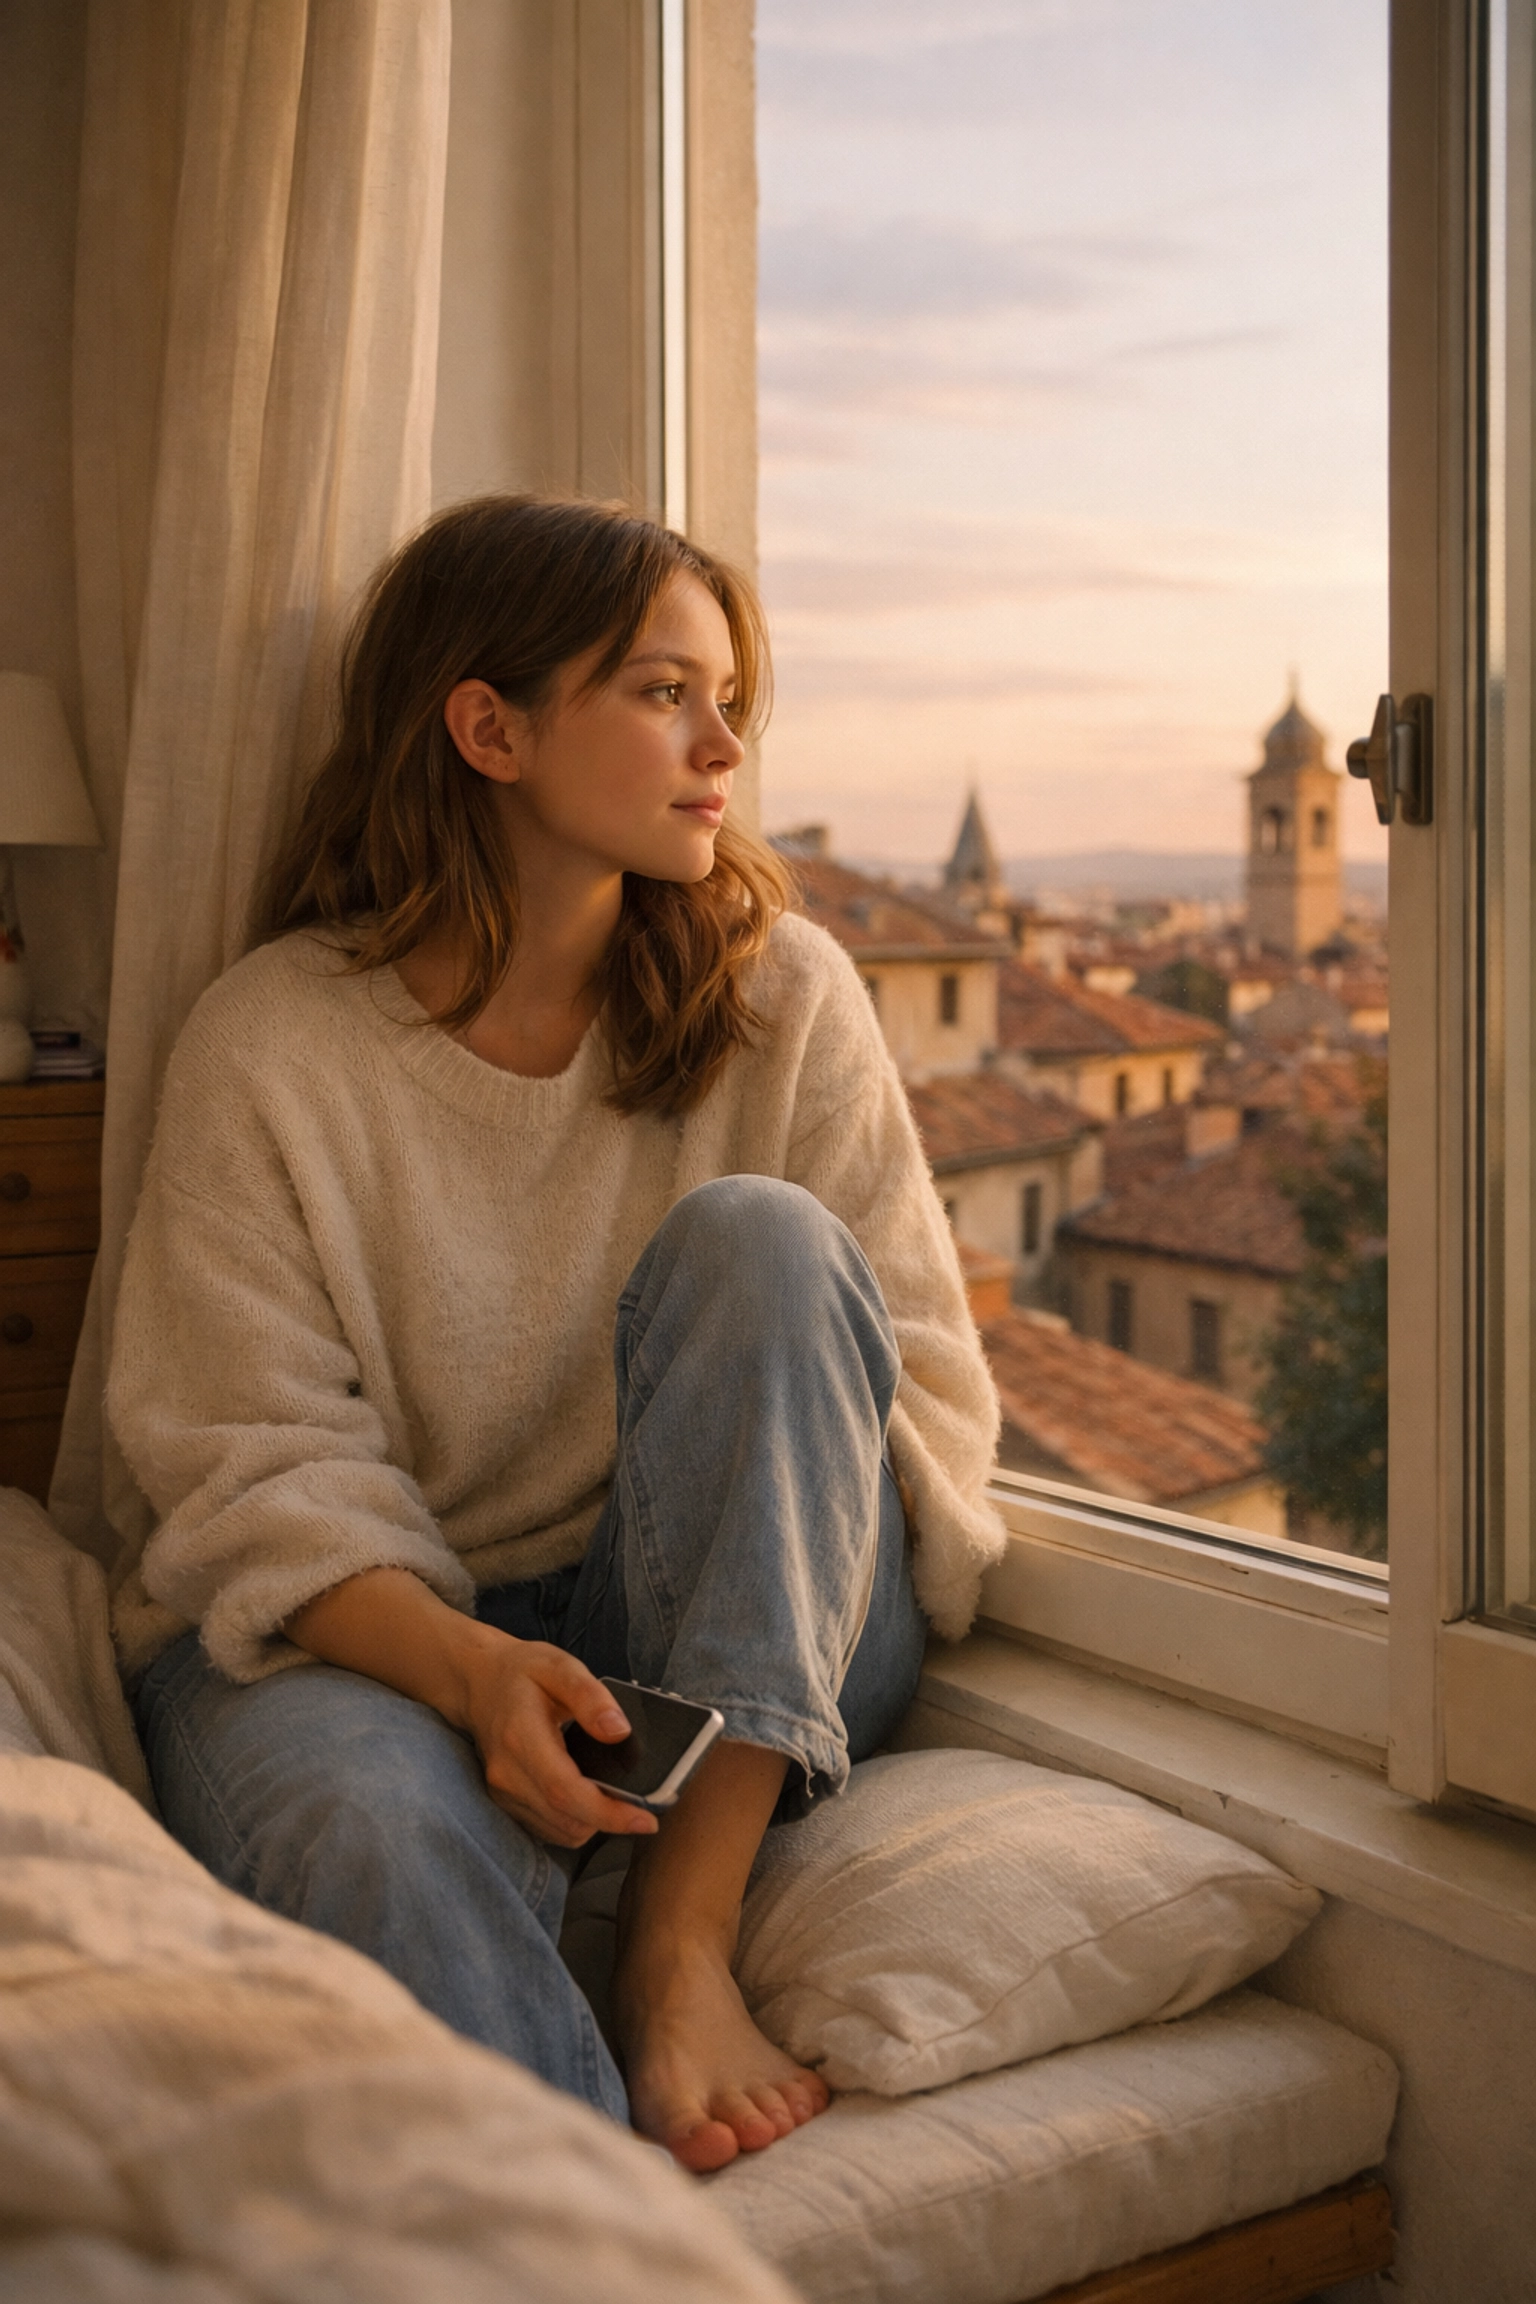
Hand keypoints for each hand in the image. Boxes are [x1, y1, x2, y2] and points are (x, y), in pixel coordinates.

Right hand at [455, 1631, 658, 1847]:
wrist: (479, 1682)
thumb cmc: (522, 1672)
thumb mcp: (559, 1666)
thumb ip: (591, 1697)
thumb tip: (620, 1732)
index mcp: (521, 1738)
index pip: (565, 1791)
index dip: (608, 1813)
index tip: (647, 1819)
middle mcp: (508, 1774)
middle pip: (566, 1819)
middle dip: (611, 1820)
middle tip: (646, 1805)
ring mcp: (503, 1792)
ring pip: (560, 1830)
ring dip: (595, 1823)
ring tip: (620, 1799)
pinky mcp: (506, 1802)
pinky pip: (549, 1828)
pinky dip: (576, 1821)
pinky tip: (591, 1798)